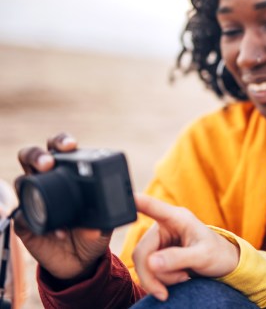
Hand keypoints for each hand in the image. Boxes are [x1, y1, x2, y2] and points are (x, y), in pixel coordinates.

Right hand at [13, 133, 111, 280]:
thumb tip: (99, 221)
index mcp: (68, 174)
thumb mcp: (105, 223)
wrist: (83, 261)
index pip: (59, 150)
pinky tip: (57, 229)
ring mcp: (33, 201)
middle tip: (48, 162)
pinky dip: (36, 219)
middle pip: (32, 158)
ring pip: (21, 181)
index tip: (71, 146)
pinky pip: (22, 216)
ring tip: (45, 183)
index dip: (61, 142)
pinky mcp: (26, 223)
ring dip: (30, 179)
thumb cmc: (94, 232)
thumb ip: (104, 219)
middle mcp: (47, 182)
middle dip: (38, 155)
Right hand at [133, 193, 239, 300]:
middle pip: (141, 252)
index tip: (126, 197)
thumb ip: (178, 258)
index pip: (152, 207)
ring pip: (143, 264)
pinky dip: (160, 280)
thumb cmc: (217, 253)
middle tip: (165, 291)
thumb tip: (152, 263)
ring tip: (182, 277)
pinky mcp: (157, 254)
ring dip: (159, 279)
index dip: (137, 202)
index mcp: (177, 218)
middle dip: (152, 275)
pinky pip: (148, 271)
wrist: (222, 264)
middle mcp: (163, 226)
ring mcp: (159, 241)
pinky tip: (177, 278)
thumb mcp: (203, 256)